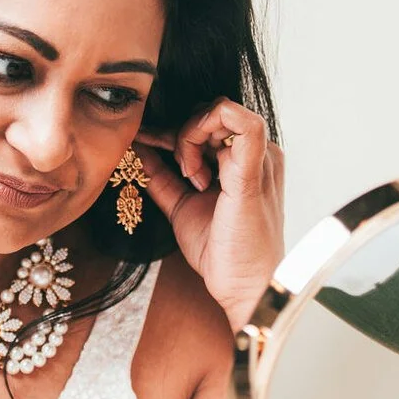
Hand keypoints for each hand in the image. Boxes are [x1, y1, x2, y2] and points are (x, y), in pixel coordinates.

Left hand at [136, 100, 284, 333]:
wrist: (244, 287)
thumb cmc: (222, 252)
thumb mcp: (182, 205)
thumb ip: (162, 176)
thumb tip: (137, 146)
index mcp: (249, 160)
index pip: (211, 120)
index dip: (176, 131)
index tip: (152, 149)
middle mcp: (260, 153)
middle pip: (212, 112)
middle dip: (182, 134)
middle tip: (180, 172)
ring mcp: (261, 159)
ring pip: (219, 111)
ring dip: (190, 138)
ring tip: (190, 178)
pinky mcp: (254, 171)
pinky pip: (241, 122)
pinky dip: (202, 135)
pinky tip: (194, 173)